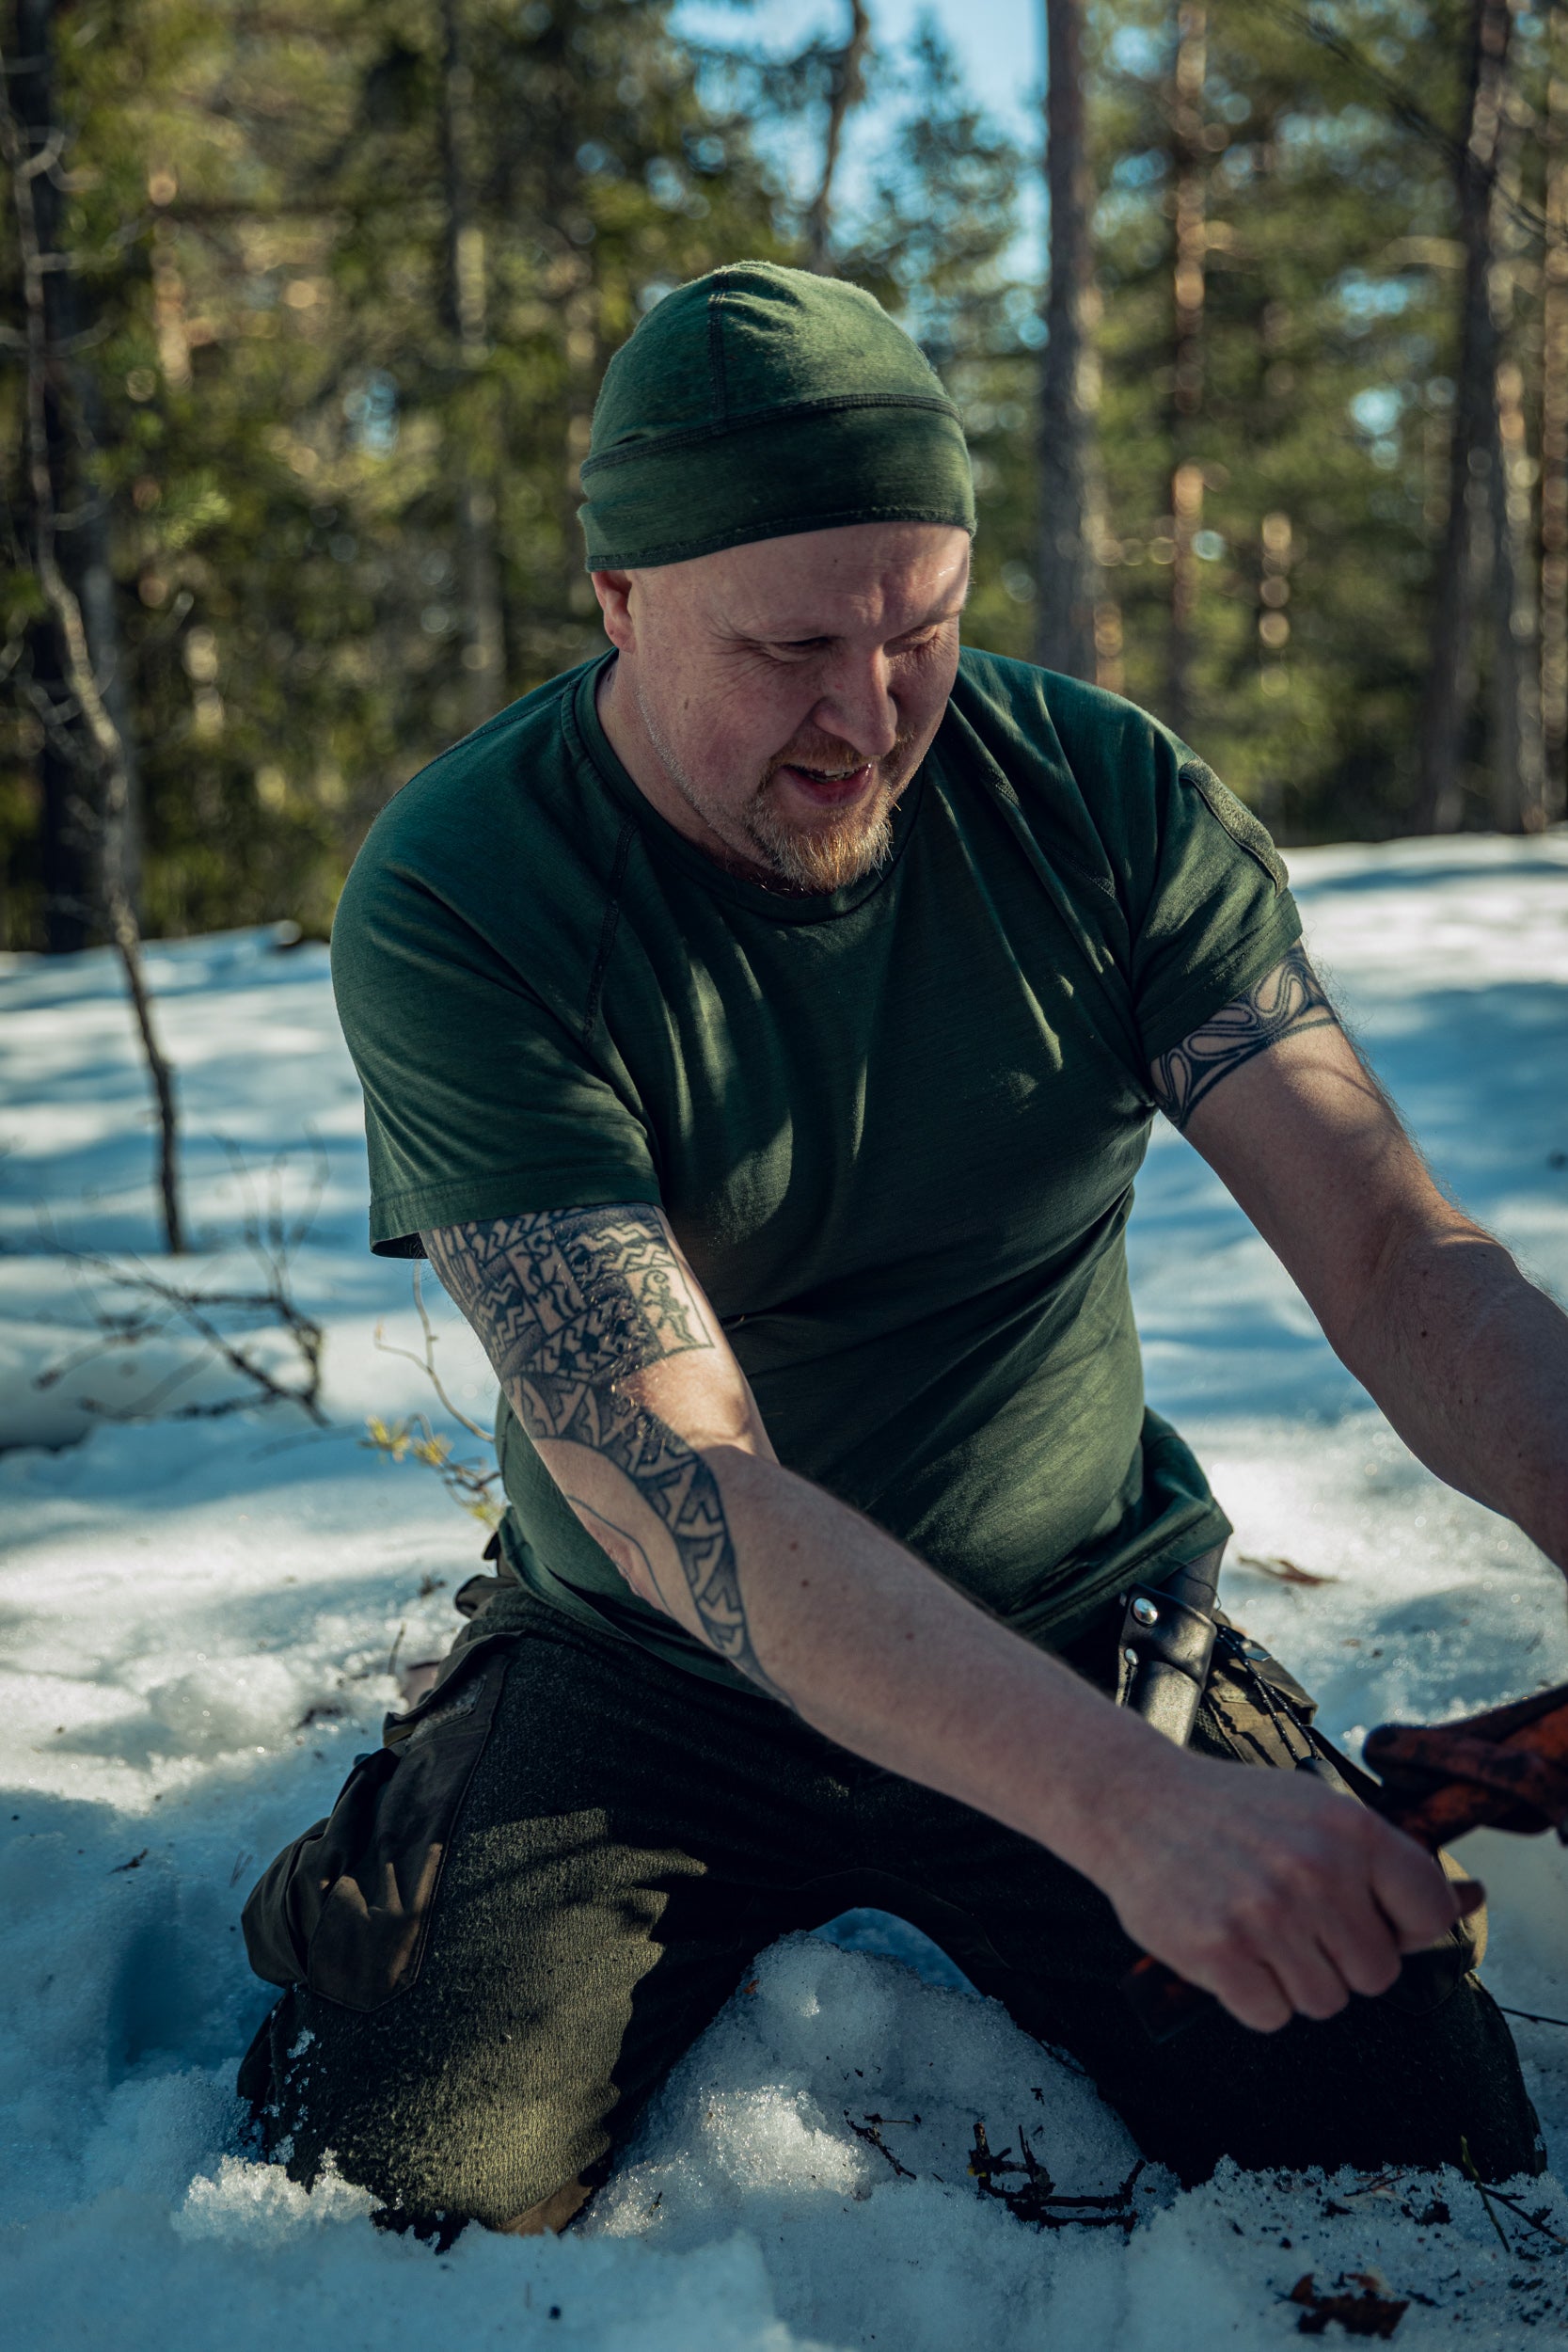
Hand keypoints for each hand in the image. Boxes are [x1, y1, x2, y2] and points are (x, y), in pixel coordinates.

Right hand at [1093, 1750, 1469, 2032]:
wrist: (1131, 1799)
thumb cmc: (1233, 1812)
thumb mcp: (1314, 1809)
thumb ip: (1382, 1861)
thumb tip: (1468, 1906)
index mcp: (1350, 1829)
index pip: (1430, 1913)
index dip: (1402, 1928)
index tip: (1369, 1918)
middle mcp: (1316, 1870)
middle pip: (1377, 1975)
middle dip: (1340, 1960)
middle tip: (1294, 1921)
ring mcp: (1266, 1914)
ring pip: (1324, 2002)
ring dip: (1292, 1980)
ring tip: (1255, 1929)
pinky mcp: (1218, 1952)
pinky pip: (1270, 2016)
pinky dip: (1250, 1996)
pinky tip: (1228, 1949)